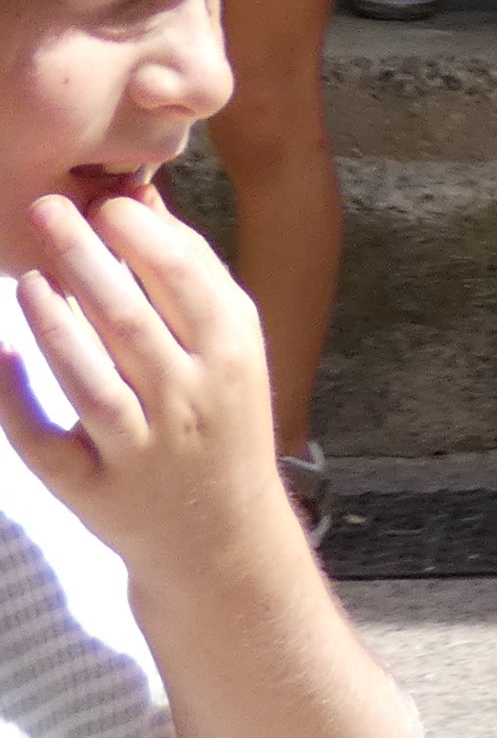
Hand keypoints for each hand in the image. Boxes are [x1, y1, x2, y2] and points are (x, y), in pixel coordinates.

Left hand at [1, 188, 294, 583]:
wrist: (220, 537)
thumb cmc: (222, 423)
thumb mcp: (231, 350)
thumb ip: (190, 279)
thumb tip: (141, 200)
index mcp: (233, 356)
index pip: (186, 280)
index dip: (141, 236)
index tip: (105, 202)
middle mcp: (189, 401)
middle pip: (129, 321)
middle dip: (84, 260)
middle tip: (45, 210)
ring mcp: (140, 450)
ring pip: (87, 380)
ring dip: (51, 323)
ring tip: (25, 277)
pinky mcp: (93, 491)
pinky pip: (45, 441)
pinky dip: (17, 399)